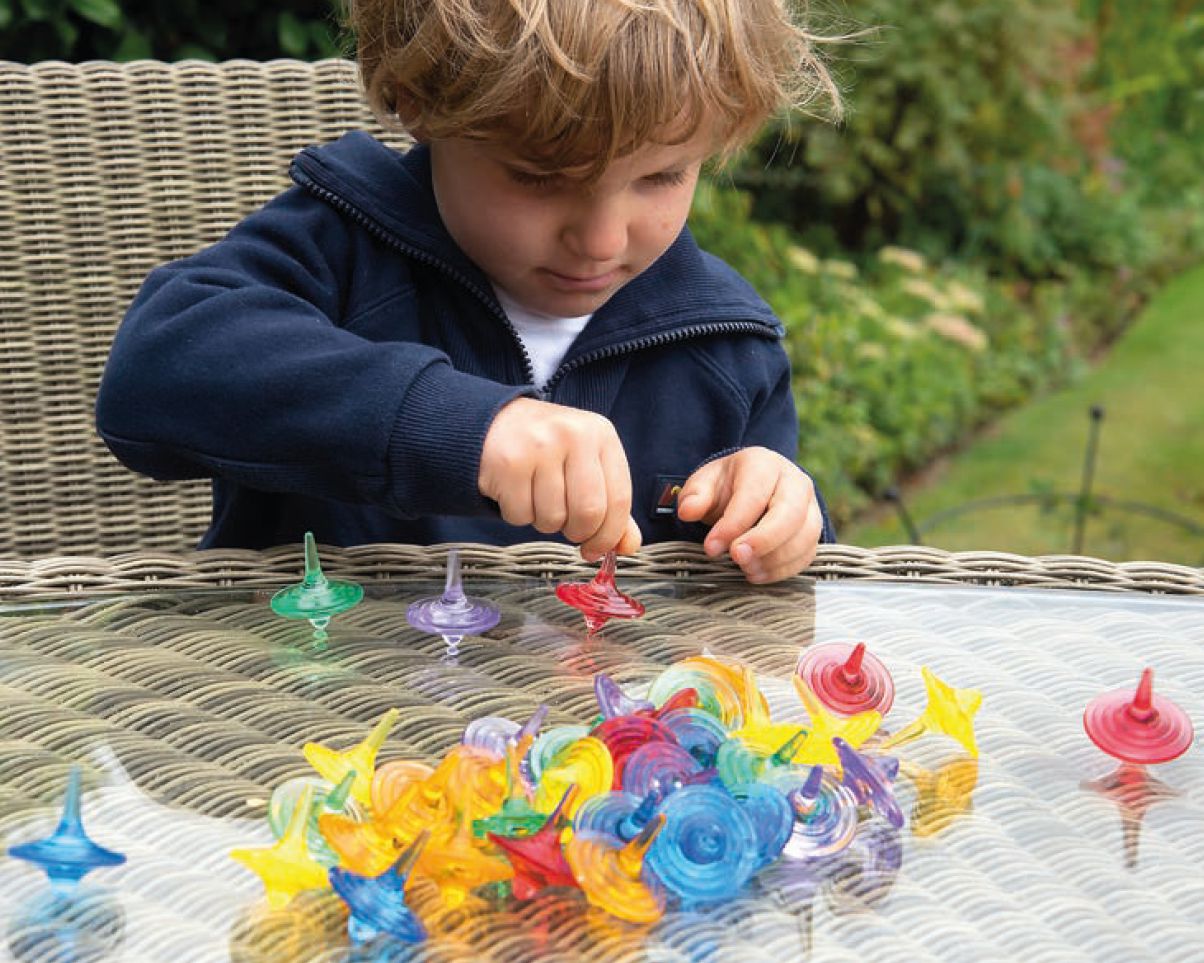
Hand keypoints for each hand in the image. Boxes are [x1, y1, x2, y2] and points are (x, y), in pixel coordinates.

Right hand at [479, 397, 641, 559]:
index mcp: (602, 435)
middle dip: (577, 532)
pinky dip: (518, 515)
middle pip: (589, 512)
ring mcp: (540, 446)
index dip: (609, 535)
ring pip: (552, 518)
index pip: (620, 499)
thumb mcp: (589, 465)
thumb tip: (628, 546)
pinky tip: (517, 492)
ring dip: (545, 522)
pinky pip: (520, 515)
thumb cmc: (550, 450)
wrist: (497, 423)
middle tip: (566, 526)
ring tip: (538, 498)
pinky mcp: (509, 462)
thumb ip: (612, 506)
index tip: (596, 550)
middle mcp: (574, 435)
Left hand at [675, 447, 821, 582]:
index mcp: (764, 464)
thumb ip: (695, 496)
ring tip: (745, 569)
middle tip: (736, 558)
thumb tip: (688, 511)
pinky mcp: (813, 532)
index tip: (712, 547)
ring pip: (804, 536)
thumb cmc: (729, 486)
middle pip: (790, 514)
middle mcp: (795, 482)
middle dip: (763, 541)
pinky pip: (807, 554)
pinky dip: (783, 570)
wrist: (755, 488)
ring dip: (774, 559)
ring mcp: (810, 508)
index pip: (754, 494)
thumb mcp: (706, 483)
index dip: (733, 523)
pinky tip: (757, 574)